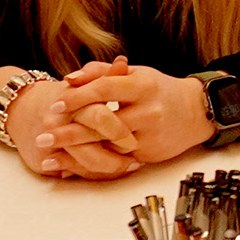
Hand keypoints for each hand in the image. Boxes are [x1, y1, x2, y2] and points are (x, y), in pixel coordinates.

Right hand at [0, 70, 127, 179]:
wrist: (22, 109)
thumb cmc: (62, 97)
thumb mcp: (83, 83)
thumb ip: (105, 75)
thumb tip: (123, 62)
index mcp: (70, 101)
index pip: (100, 117)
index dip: (120, 131)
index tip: (137, 137)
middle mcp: (56, 122)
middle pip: (92, 145)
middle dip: (117, 155)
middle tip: (137, 160)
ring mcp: (47, 143)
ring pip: (85, 164)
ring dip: (110, 169)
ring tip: (129, 167)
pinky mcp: (41, 162)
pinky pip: (74, 174)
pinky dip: (94, 174)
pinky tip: (111, 171)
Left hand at [37, 59, 212, 170]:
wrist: (195, 112)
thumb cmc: (158, 90)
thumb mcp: (135, 74)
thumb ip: (101, 72)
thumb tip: (69, 79)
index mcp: (142, 85)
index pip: (104, 89)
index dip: (78, 97)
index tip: (55, 105)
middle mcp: (148, 110)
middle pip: (103, 123)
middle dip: (70, 132)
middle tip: (44, 137)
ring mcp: (150, 134)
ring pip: (108, 146)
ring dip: (76, 153)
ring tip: (50, 156)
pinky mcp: (149, 154)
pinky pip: (116, 161)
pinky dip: (92, 164)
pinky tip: (71, 167)